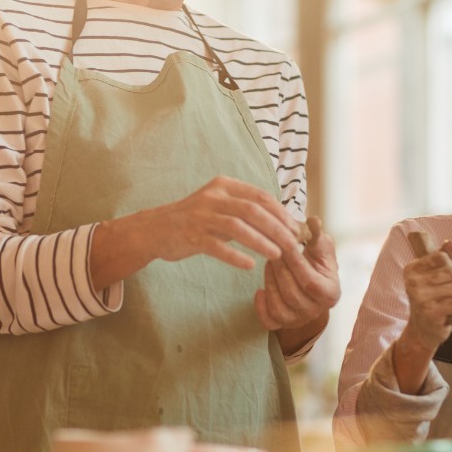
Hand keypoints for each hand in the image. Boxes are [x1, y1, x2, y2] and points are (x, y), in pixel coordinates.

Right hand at [150, 176, 299, 268]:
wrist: (156, 229)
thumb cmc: (195, 219)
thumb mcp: (219, 205)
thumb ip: (243, 209)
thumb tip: (280, 221)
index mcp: (223, 186)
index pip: (260, 196)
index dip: (280, 212)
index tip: (295, 228)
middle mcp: (213, 197)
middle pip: (252, 210)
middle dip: (276, 228)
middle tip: (292, 244)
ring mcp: (201, 216)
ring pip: (237, 227)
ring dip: (261, 241)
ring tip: (277, 255)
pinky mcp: (191, 235)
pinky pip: (217, 246)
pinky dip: (235, 256)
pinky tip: (249, 265)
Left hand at [254, 216, 339, 330]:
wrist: (312, 286)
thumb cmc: (317, 263)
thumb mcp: (321, 248)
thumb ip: (317, 236)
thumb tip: (313, 221)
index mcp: (330, 293)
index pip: (309, 281)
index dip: (295, 263)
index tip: (283, 244)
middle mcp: (316, 311)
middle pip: (291, 293)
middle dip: (278, 269)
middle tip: (270, 249)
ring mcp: (299, 320)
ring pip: (279, 306)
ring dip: (269, 282)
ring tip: (268, 264)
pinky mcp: (283, 325)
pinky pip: (269, 321)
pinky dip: (261, 307)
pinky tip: (259, 291)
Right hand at [398, 239, 451, 352]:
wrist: (422, 329)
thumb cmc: (431, 298)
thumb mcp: (433, 275)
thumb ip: (442, 257)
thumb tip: (451, 242)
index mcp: (411, 269)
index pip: (442, 257)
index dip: (449, 268)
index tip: (441, 280)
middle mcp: (412, 282)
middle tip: (445, 295)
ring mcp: (420, 298)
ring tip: (448, 304)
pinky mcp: (431, 312)